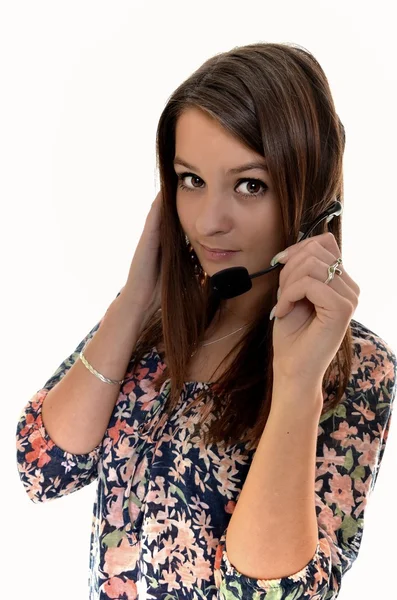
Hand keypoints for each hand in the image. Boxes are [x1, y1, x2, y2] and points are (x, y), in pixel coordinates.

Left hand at [270, 232, 359, 388]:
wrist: (293, 370)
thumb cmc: (292, 336)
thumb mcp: (292, 293)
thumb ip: (300, 270)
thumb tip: (294, 248)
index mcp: (341, 282)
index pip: (325, 242)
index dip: (298, 247)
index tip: (279, 262)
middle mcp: (351, 288)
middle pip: (316, 250)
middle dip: (289, 268)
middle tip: (282, 294)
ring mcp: (349, 298)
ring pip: (311, 265)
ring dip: (287, 283)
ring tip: (283, 304)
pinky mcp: (342, 309)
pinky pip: (309, 284)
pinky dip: (288, 295)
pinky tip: (283, 311)